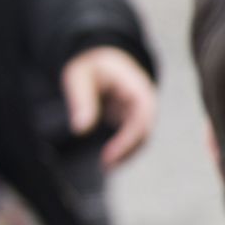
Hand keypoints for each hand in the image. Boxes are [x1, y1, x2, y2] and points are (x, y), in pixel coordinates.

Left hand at [61, 46, 157, 166]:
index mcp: (136, 88)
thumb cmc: (91, 66)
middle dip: (128, 151)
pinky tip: (109, 160)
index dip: (127, 139)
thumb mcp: (80, 77)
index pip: (141, 118)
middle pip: (145, 132)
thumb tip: (81, 129)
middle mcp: (145, 101)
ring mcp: (142, 111)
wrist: (103, 58)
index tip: (109, 155)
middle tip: (106, 165)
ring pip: (142, 138)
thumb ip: (82, 100)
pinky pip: (135, 138)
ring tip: (106, 166)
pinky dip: (124, 149)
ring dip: (127, 154)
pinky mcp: (134, 119)